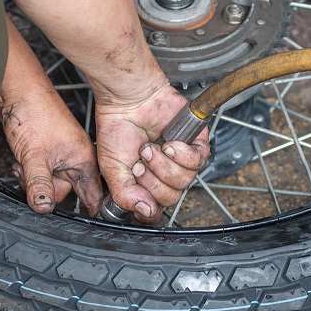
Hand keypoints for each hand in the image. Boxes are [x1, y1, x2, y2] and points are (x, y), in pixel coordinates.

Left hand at [0, 86, 102, 215]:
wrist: (19, 90)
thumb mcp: (35, 156)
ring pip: (48, 181)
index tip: (81, 227)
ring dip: (32, 179)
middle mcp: (75, 158)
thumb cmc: (34, 114)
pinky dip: (28, 169)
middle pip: (63, 191)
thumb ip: (39, 185)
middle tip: (28, 177)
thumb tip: (43, 208)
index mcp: (83, 161)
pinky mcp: (46, 149)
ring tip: (22, 165)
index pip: (93, 196)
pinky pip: (39, 170)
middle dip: (43, 188)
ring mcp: (60, 153)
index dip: (89, 212)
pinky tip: (19, 161)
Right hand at [95, 84, 209, 223]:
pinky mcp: (195, 143)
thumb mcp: (111, 169)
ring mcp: (181, 161)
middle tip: (139, 162)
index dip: (148, 206)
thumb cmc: (118, 129)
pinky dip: (182, 155)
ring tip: (150, 148)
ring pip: (185, 181)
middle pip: (171, 198)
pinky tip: (169, 144)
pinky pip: (198, 161)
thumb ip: (124, 194)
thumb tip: (145, 210)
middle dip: (152, 180)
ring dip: (164, 165)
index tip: (137, 193)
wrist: (128, 99)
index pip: (156, 211)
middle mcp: (165, 175)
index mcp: (146, 184)